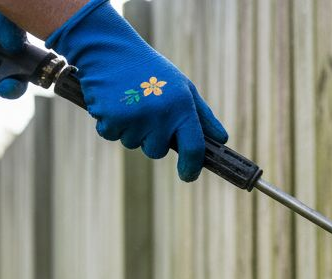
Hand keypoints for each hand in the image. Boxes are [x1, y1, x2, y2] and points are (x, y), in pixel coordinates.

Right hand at [46, 0, 226, 181]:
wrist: (109, 49)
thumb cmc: (150, 70)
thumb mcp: (183, 87)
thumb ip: (203, 115)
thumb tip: (222, 138)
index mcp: (183, 107)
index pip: (193, 148)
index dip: (191, 167)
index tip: (188, 175)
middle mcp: (162, 115)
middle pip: (156, 151)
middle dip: (150, 138)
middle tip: (145, 110)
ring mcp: (136, 118)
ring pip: (133, 143)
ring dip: (129, 129)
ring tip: (128, 101)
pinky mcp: (111, 118)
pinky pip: (111, 135)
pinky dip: (109, 123)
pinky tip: (112, 102)